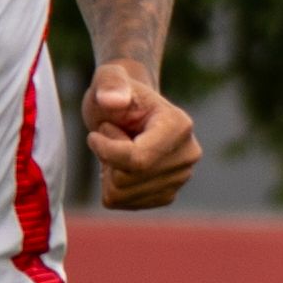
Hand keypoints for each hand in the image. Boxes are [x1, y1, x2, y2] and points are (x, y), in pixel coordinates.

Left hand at [82, 58, 201, 211]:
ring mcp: (180, 178)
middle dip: (108, 159)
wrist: (129, 109)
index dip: (106, 151)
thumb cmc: (116, 91)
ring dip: (109, 172)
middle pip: (127, 179)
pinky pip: (122, 203)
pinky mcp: (167, 195)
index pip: (137, 159)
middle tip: (114, 134)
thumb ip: (109, 83)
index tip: (94, 134)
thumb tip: (113, 101)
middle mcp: (187, 155)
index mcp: (179, 126)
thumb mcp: (108, 78)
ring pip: (121, 195)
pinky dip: (112, 186)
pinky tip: (121, 165)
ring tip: (119, 148)